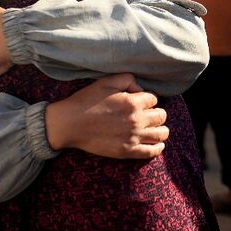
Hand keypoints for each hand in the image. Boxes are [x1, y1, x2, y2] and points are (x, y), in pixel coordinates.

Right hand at [46, 73, 167, 158]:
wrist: (70, 124)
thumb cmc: (86, 100)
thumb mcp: (105, 81)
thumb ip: (127, 79)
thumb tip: (140, 88)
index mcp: (132, 102)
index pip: (154, 99)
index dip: (148, 99)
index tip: (141, 102)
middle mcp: (137, 120)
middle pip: (161, 116)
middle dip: (156, 113)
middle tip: (148, 114)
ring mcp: (133, 137)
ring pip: (161, 134)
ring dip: (161, 129)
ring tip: (155, 128)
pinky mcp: (128, 151)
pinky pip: (152, 151)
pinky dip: (158, 147)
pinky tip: (157, 144)